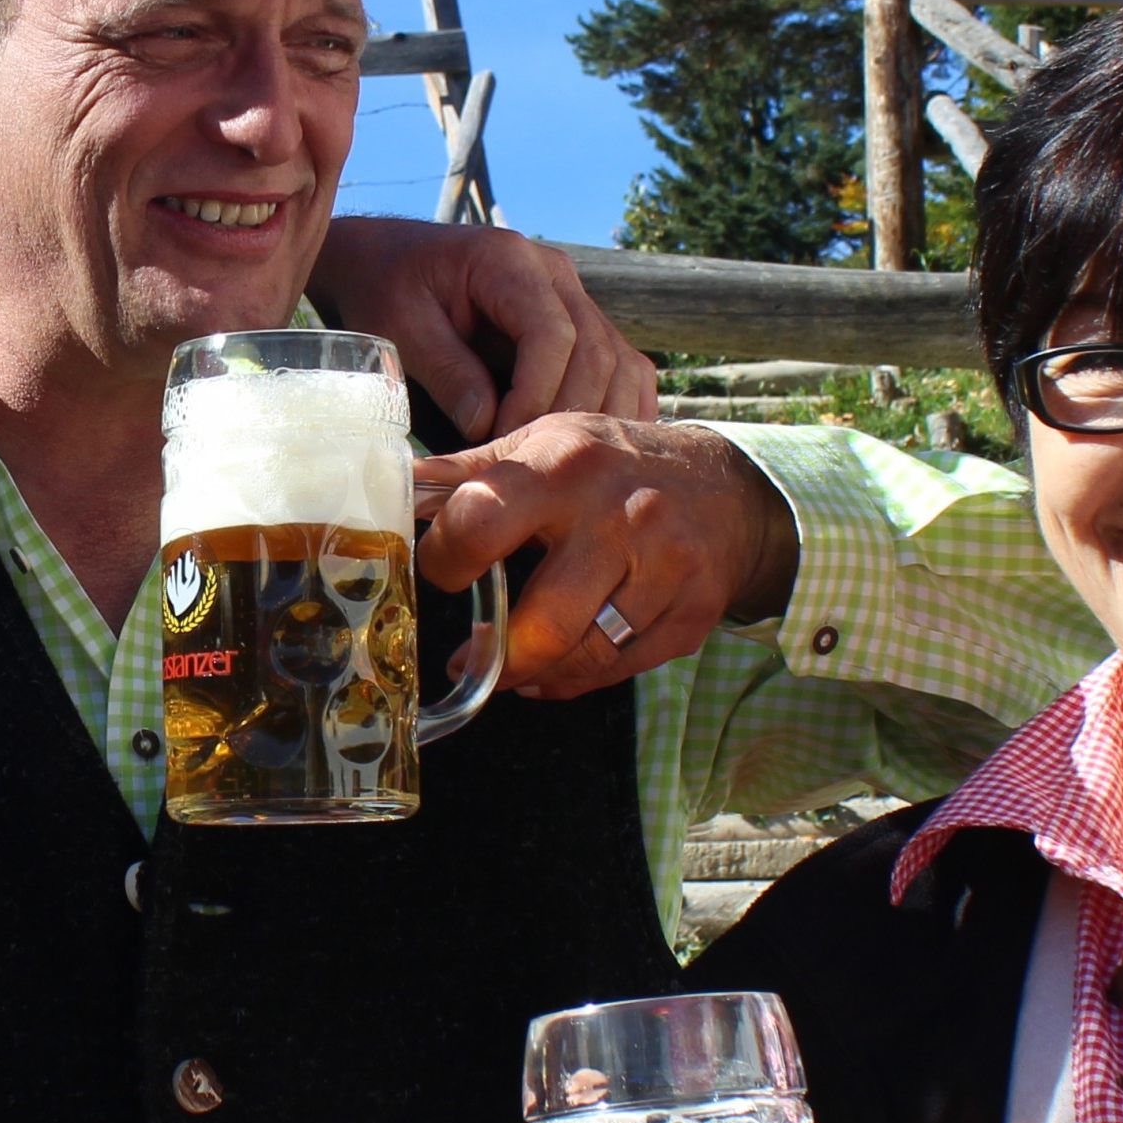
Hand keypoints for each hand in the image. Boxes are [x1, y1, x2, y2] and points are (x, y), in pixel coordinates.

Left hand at [306, 216, 655, 438]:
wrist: (385, 262)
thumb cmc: (386, 290)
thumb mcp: (400, 327)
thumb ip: (447, 371)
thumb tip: (486, 427)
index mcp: (510, 262)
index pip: (553, 333)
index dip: (536, 394)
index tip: (501, 439)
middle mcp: (556, 276)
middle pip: (596, 352)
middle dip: (567, 415)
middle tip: (529, 465)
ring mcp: (574, 299)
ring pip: (620, 364)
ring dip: (600, 420)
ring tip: (559, 465)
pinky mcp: (581, 328)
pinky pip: (621, 370)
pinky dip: (617, 411)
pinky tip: (594, 453)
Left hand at [413, 419, 799, 698]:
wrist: (728, 489)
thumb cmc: (614, 463)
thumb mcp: (546, 442)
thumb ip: (472, 471)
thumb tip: (395, 485)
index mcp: (565, 467)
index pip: (482, 522)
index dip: (447, 560)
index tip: (443, 573)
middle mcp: (621, 518)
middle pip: (544, 622)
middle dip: (496, 653)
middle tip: (466, 655)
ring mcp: (665, 571)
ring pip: (583, 657)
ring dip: (531, 673)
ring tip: (505, 667)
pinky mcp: (692, 616)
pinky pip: (617, 671)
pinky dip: (573, 680)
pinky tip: (553, 667)